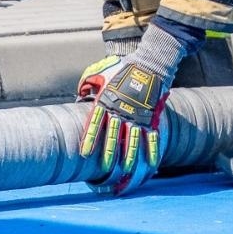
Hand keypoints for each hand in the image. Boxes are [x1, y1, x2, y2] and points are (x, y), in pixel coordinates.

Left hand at [77, 53, 171, 195]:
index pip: (95, 123)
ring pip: (133, 139)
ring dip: (130, 156)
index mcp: (107, 101)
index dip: (90, 138)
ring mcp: (138, 115)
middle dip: (110, 153)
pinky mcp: (151, 117)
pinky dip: (152, 150)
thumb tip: (80, 94)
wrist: (149, 64)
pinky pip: (152, 136)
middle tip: (105, 168)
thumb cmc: (123, 69)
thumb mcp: (101, 72)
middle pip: (114, 135)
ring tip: (127, 170)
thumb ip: (89, 82)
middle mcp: (121, 111)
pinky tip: (151, 163)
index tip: (85, 153)